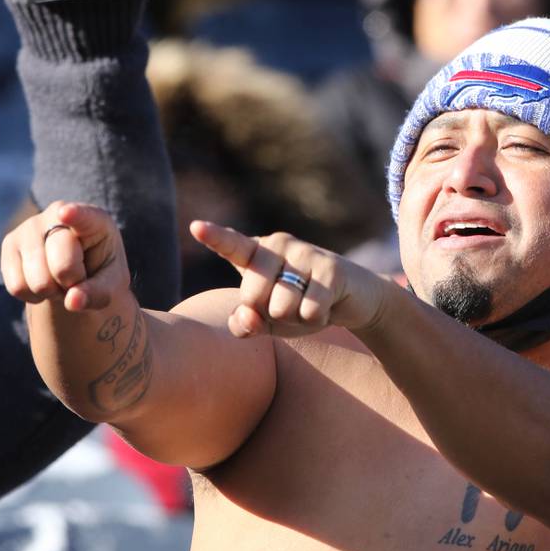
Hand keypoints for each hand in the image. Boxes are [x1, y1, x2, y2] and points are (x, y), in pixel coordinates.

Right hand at [1, 201, 130, 312]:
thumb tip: (72, 302)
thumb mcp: (111, 284)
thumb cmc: (100, 272)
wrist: (75, 272)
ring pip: (38, 281)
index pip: (82, 216)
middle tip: (78, 278)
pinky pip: (17, 287)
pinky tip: (44, 282)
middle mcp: (56, 215)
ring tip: (62, 280)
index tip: (66, 213)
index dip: (74, 215)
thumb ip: (97, 293)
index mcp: (93, 220)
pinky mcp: (9, 244)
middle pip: (63, 266)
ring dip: (53, 293)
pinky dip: (34, 296)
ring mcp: (29, 227)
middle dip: (72, 284)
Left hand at [190, 222, 393, 338]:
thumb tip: (247, 317)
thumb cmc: (301, 307)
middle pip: (253, 298)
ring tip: (310, 305)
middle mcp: (278, 245)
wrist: (353, 301)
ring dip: (297, 320)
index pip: (232, 246)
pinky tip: (327, 307)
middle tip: (292, 305)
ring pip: (281, 308)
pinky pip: (309, 312)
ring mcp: (305, 253)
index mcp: (256, 254)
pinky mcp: (331, 268)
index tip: (196, 227)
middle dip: (271, 315)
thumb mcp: (267, 321)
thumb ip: (246, 323)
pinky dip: (317, 320)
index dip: (215, 237)